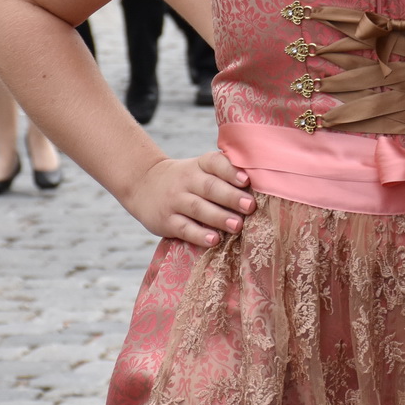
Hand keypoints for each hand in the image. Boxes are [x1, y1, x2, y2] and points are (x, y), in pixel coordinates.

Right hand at [121, 152, 253, 247]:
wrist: (143, 184)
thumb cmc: (187, 179)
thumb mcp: (200, 168)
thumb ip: (224, 173)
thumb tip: (261, 184)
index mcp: (199, 165)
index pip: (215, 163)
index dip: (230, 171)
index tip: (247, 180)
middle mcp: (187, 181)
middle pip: (210, 188)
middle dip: (231, 197)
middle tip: (251, 207)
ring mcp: (175, 201)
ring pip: (198, 208)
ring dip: (219, 217)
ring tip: (238, 226)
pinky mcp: (166, 221)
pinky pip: (183, 228)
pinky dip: (199, 235)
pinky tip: (213, 241)